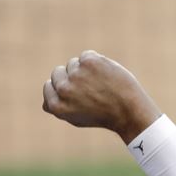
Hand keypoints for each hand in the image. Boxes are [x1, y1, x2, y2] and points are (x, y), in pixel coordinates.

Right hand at [42, 50, 161, 143]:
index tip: (77, 95)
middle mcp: (63, 89)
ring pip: (73, 64)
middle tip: (91, 91)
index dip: (63, 88)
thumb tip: (46, 101)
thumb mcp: (76, 119)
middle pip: (58, 72)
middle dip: (72, 78)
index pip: (48, 85)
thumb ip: (58, 108)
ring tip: (101, 85)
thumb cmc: (104, 116)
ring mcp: (75, 74)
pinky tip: (106, 75)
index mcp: (56, 105)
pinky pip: (86, 56)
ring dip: (85, 71)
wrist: (129, 110)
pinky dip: (96, 62)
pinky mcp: (88, 61)